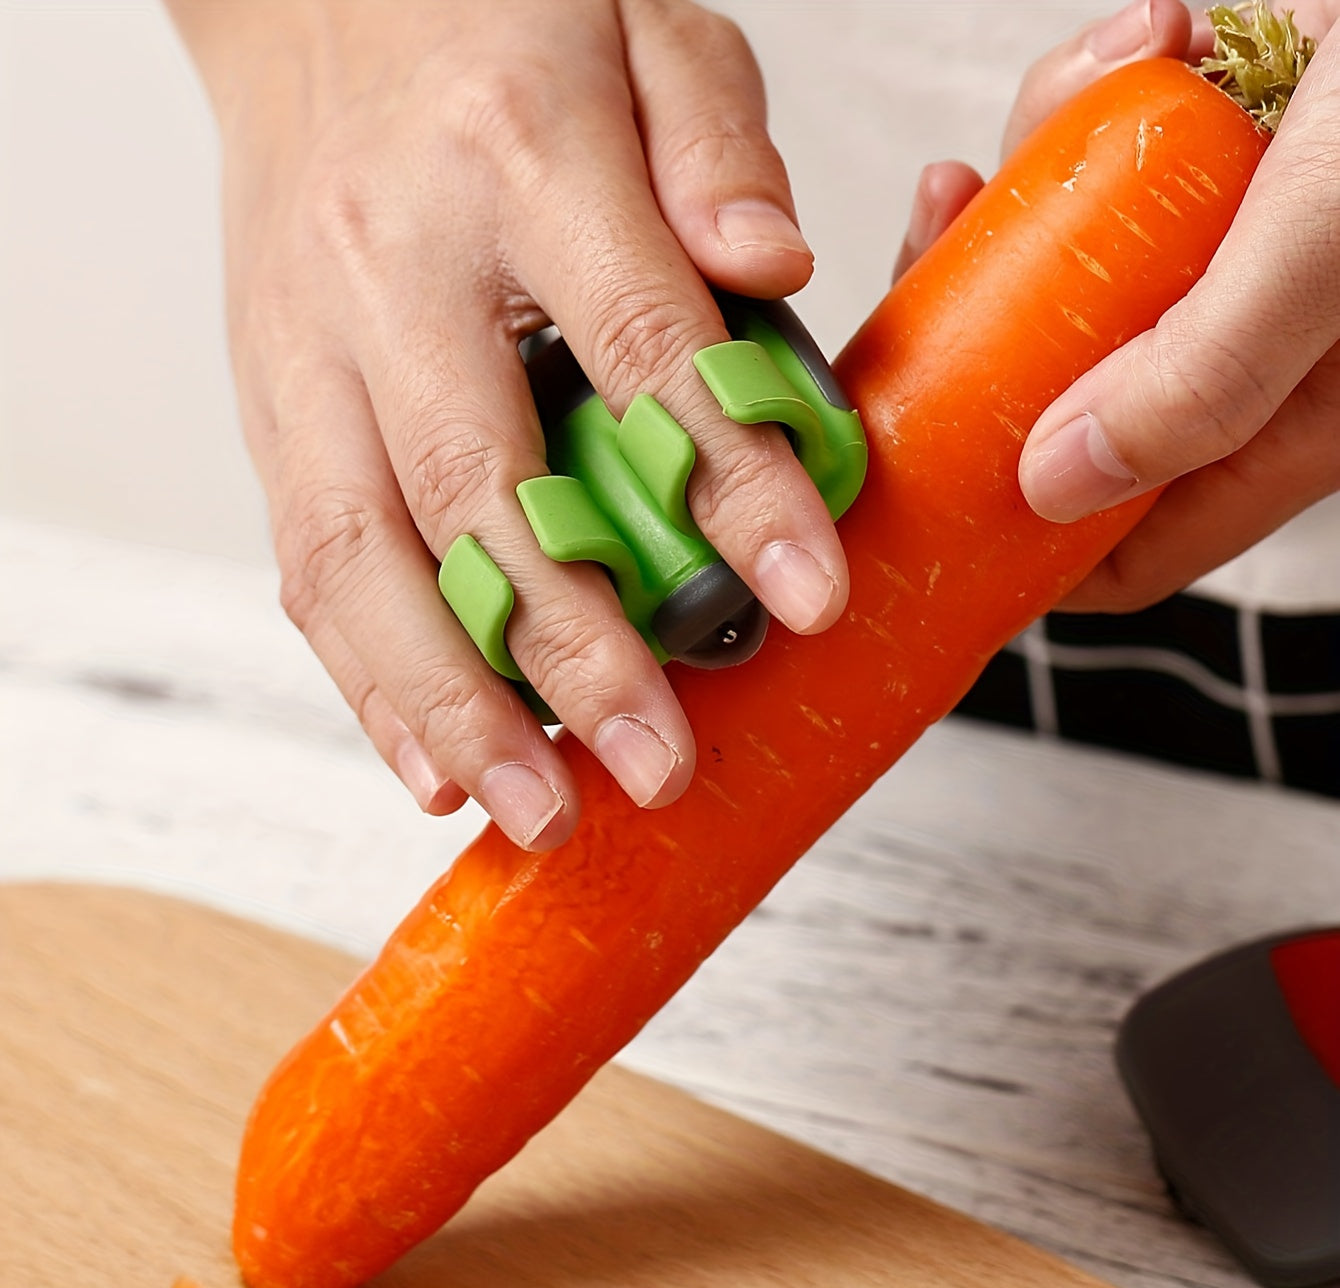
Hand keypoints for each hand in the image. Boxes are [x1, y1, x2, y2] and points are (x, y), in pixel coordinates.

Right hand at [165, 0, 847, 848]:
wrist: (306, 0)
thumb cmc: (490, 22)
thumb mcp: (642, 21)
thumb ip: (716, 139)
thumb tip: (775, 268)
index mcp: (517, 158)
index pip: (644, 347)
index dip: (728, 483)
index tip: (804, 595)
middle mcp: (395, 268)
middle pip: (480, 490)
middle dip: (576, 650)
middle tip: (657, 767)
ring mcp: (308, 346)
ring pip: (364, 556)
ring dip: (451, 704)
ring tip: (538, 808)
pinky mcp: (268, 403)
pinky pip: (306, 558)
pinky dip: (367, 676)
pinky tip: (428, 760)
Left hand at [893, 0, 1339, 612]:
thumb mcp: (1324, 245)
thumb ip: (1202, 377)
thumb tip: (1058, 483)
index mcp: (1286, 421)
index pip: (1130, 544)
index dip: (1020, 543)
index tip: (920, 498)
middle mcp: (1246, 350)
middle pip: (1063, 401)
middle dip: (983, 330)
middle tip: (940, 249)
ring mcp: (1225, 256)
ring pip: (1069, 269)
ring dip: (1040, 180)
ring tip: (1087, 97)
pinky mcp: (1220, 159)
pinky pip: (1108, 160)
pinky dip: (1102, 97)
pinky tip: (1162, 41)